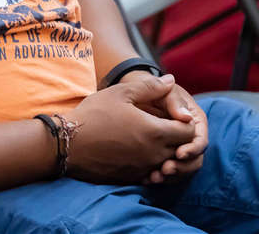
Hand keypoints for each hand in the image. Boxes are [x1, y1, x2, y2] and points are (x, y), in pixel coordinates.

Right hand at [62, 74, 196, 183]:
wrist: (68, 144)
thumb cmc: (94, 114)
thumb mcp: (121, 93)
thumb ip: (150, 86)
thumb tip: (171, 80)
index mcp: (155, 132)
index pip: (190, 132)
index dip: (185, 122)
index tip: (172, 114)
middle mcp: (154, 154)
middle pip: (183, 150)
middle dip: (180, 139)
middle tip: (165, 125)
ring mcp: (143, 169)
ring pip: (169, 164)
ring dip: (167, 153)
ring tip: (152, 139)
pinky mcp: (132, 178)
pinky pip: (153, 174)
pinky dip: (153, 165)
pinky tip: (139, 152)